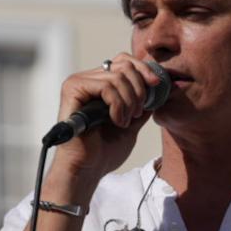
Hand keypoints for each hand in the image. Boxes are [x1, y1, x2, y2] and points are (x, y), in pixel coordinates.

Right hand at [50, 53, 162, 181]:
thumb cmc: (104, 151)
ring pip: (117, 77)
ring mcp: (78, 83)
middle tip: (138, 112)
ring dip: (129, 101)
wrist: (88, 169)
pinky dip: (118, 105)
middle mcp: (87, 79)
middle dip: (139, 89)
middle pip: (123, 64)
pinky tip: (117, 121)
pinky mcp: (73, 90)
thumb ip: (141, 104)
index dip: (143, 69)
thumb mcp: (131, 122)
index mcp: (99, 84)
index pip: (124, 61)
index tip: (157, 84)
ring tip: (126, 121)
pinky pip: (106, 87)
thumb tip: (157, 89)